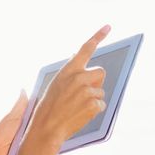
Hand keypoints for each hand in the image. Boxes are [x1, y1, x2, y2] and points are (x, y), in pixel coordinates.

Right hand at [26, 25, 110, 148]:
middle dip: (96, 82)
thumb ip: (70, 73)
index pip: (86, 49)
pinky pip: (101, 105)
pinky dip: (94, 110)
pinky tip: (81, 114)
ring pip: (101, 91)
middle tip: (85, 93)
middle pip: (100, 72)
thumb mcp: (56, 83)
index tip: (108, 26)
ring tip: (78, 107)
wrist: (47, 128)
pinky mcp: (93, 104)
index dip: (98, 36)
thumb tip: (80, 62)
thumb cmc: (49, 107)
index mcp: (69, 70)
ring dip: (93, 99)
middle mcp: (79, 77)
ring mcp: (87, 91)